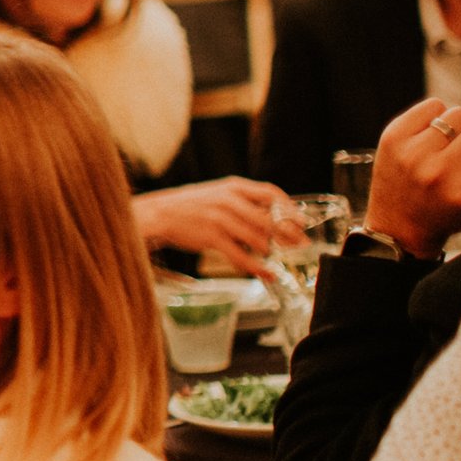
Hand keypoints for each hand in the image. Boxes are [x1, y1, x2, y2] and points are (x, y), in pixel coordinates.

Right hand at [132, 177, 288, 274]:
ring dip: (271, 252)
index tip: (300, 221)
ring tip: (279, 260)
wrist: (159, 214)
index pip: (270, 193)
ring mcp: (220, 219)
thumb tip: (270, 217)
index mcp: (233, 187)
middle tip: (301, 245)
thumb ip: (242, 203)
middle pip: (269, 220)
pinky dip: (257, 267)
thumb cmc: (190, 206)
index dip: (289, 208)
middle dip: (289, 235)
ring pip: (257, 239)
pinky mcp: (212, 237)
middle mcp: (229, 201)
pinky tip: (266, 273)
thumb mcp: (217, 194)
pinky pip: (241, 255)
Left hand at [364, 98, 460, 257]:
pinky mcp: (392, 137)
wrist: (400, 225)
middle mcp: (438, 172)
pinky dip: (436, 116)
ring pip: (459, 114)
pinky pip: (433, 105)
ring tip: (449, 149)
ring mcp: (412, 154)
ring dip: (460, 128)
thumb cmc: (454, 214)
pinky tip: (430, 138)